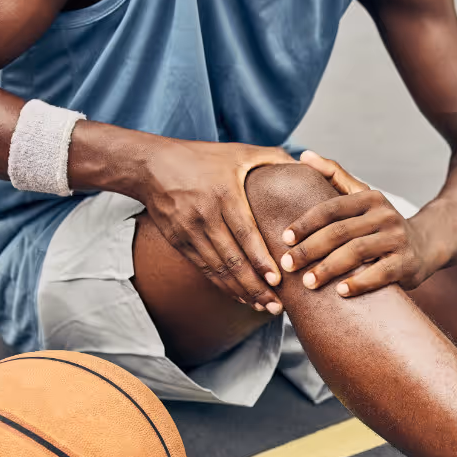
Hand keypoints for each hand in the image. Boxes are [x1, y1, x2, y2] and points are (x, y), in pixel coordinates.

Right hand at [137, 139, 294, 312]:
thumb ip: (273, 158)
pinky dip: (223, 285)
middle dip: (255, 286)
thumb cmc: (202, 157)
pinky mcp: (179, 242)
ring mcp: (189, 231)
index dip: (260, 259)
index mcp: (224, 193)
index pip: (245, 233)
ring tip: (264, 306)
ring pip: (218, 269)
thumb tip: (305, 165)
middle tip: (277, 305)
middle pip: (232, 258)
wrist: (151, 165)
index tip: (277, 279)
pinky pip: (204, 269)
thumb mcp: (238, 151)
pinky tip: (240, 296)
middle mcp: (205, 215)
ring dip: (241, 291)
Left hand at [278, 151, 436, 296]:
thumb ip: (333, 175)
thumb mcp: (361, 196)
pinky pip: (380, 274)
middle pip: (340, 232)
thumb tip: (303, 155)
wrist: (425, 245)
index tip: (284, 239)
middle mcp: (385, 214)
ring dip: (328, 268)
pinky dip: (359, 282)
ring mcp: (397, 238)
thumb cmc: (381, 224)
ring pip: (357, 252)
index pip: (331, 208)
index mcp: (369, 197)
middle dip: (310, 250)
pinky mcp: (406, 263)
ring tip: (308, 282)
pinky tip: (340, 292)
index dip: (305, 223)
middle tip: (288, 265)